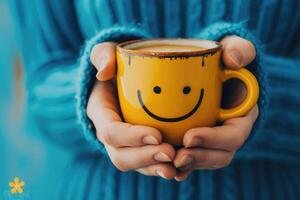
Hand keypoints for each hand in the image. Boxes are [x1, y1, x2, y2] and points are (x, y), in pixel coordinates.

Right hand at [87, 42, 176, 178]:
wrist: (130, 76)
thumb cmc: (120, 64)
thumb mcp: (108, 51)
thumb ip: (103, 55)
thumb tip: (104, 72)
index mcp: (101, 113)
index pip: (110, 132)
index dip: (131, 137)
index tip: (157, 134)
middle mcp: (112, 134)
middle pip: (122, 156)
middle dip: (145, 158)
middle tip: (171, 152)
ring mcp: (127, 143)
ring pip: (138, 165)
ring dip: (157, 168)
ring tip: (178, 166)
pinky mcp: (143, 146)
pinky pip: (151, 164)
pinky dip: (165, 168)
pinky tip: (183, 169)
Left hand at [173, 36, 258, 180]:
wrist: (204, 71)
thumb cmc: (220, 61)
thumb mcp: (232, 49)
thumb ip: (237, 50)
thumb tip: (233, 60)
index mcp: (240, 115)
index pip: (234, 135)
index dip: (214, 141)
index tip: (189, 136)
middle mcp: (227, 132)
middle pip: (220, 155)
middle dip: (199, 158)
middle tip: (176, 155)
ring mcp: (211, 140)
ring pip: (203, 161)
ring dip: (187, 165)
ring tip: (168, 163)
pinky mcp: (195, 142)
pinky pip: (190, 161)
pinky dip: (179, 167)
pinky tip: (165, 169)